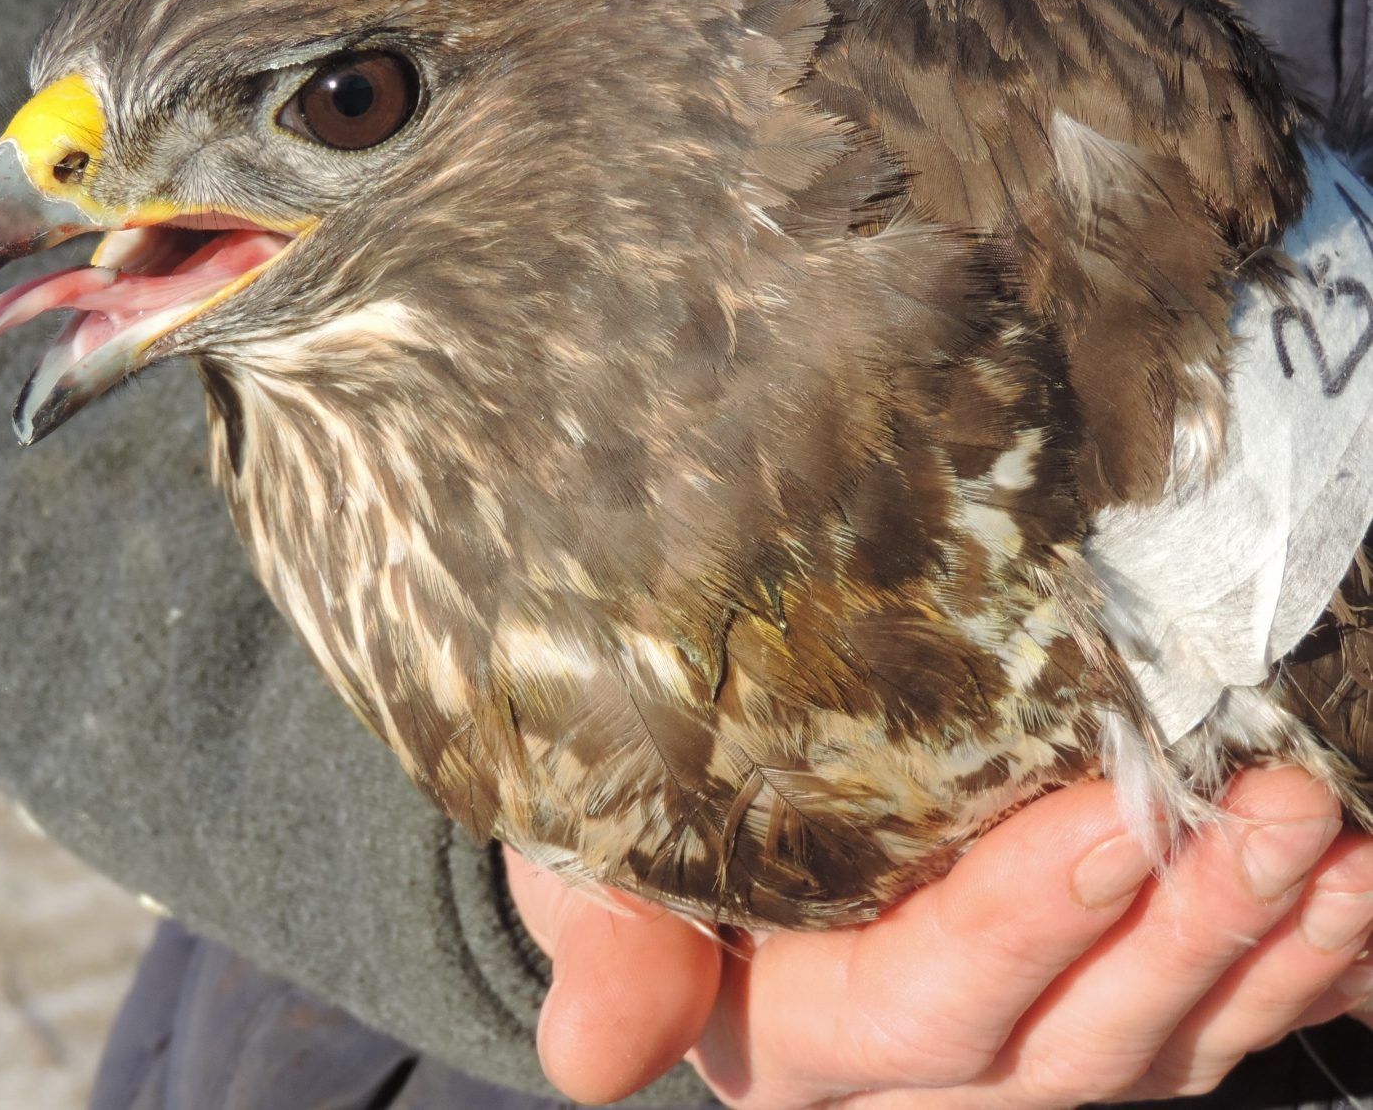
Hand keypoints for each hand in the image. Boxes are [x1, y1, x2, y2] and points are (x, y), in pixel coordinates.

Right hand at [505, 768, 1372, 1106]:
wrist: (677, 883)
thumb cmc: (633, 854)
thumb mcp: (593, 882)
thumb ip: (611, 954)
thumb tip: (592, 1058)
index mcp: (798, 1046)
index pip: (928, 1004)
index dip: (1022, 924)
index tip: (1111, 822)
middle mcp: (915, 1093)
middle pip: (1074, 1041)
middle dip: (1186, 928)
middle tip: (1279, 809)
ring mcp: (1004, 1082)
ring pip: (1156, 1050)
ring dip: (1261, 952)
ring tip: (1338, 846)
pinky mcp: (1066, 1047)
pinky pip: (1188, 1039)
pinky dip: (1280, 977)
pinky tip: (1347, 902)